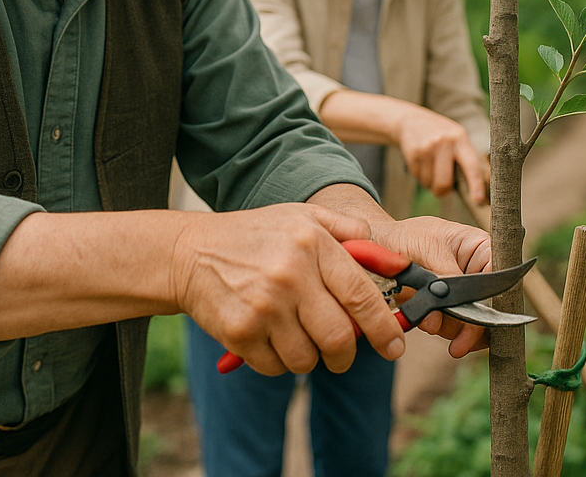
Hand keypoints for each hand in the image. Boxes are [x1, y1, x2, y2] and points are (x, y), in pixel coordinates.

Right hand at [171, 203, 405, 376]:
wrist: (190, 251)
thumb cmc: (255, 235)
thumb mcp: (302, 217)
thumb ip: (349, 232)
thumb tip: (395, 262)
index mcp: (312, 242)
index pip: (362, 296)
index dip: (384, 328)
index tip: (394, 346)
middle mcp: (290, 273)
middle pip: (340, 338)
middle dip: (345, 353)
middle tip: (339, 351)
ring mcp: (264, 304)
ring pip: (309, 359)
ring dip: (308, 356)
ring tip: (293, 332)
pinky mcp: (240, 331)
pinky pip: (277, 367)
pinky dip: (278, 360)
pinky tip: (267, 335)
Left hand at [370, 214, 491, 357]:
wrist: (382, 246)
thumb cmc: (408, 237)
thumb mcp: (429, 248)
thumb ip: (445, 277)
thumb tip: (451, 307)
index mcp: (483, 250)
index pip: (501, 283)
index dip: (495, 307)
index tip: (481, 324)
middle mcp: (481, 274)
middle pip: (492, 311)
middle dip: (470, 327)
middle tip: (457, 344)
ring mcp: (467, 295)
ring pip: (475, 326)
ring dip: (453, 330)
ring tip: (429, 320)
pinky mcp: (452, 310)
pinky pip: (458, 331)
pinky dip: (444, 332)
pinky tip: (428, 323)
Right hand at [391, 102, 487, 203]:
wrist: (410, 120)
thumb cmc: (441, 134)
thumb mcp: (457, 137)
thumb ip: (467, 156)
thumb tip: (484, 185)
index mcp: (460, 139)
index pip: (471, 165)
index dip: (476, 184)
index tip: (478, 200)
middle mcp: (444, 142)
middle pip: (445, 182)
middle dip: (442, 191)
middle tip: (442, 189)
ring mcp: (427, 148)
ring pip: (430, 183)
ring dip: (430, 182)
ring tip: (430, 167)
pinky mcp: (413, 153)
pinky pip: (418, 177)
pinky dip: (421, 176)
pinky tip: (421, 163)